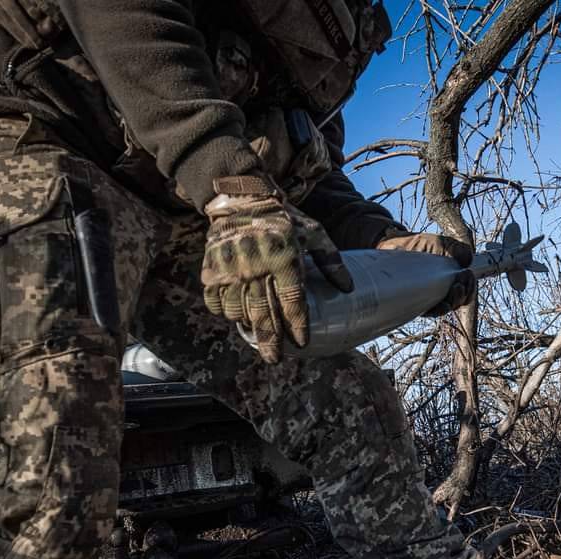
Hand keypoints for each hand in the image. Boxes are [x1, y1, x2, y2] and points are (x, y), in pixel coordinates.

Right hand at [202, 174, 352, 362]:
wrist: (243, 198)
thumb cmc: (284, 220)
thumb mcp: (314, 233)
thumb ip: (332, 261)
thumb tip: (348, 288)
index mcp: (285, 258)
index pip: (293, 302)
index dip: (298, 326)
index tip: (301, 343)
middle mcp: (257, 266)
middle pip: (264, 313)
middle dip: (270, 340)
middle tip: (275, 359)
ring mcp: (232, 268)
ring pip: (238, 310)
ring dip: (247, 323)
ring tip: (256, 330)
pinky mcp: (212, 268)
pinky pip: (216, 300)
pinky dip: (224, 309)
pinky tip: (234, 312)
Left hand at [376, 230, 475, 314]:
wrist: (393, 246)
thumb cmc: (417, 245)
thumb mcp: (440, 243)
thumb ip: (457, 250)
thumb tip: (469, 260)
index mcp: (449, 279)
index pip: (465, 291)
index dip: (470, 286)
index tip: (468, 274)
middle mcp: (440, 292)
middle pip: (458, 302)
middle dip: (465, 294)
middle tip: (461, 283)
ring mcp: (427, 298)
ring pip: (446, 308)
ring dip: (455, 301)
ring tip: (456, 288)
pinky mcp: (414, 303)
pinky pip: (430, 312)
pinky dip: (440, 308)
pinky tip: (444, 301)